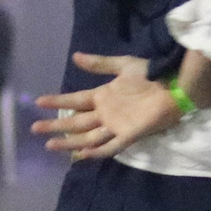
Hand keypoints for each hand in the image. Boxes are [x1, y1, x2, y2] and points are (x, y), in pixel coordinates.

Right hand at [32, 54, 182, 159]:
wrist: (175, 85)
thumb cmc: (151, 74)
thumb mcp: (123, 65)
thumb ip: (100, 64)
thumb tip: (75, 57)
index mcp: (103, 96)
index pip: (75, 101)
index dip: (57, 101)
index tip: (39, 101)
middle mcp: (106, 113)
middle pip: (76, 122)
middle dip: (56, 125)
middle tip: (35, 128)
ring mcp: (116, 125)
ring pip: (87, 136)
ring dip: (69, 141)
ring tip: (50, 144)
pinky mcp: (129, 135)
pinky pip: (109, 146)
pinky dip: (96, 151)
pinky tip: (80, 153)